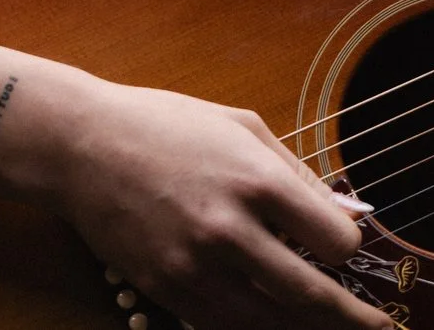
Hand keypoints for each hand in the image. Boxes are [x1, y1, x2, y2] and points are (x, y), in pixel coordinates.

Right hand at [9, 70, 391, 329]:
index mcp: (255, 179)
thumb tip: (345, 214)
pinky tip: (273, 326)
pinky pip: (222, 327)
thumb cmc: (165, 124)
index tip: (343, 248)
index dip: (347, 248)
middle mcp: (229, 228)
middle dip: (353, 318)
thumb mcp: (241, 125)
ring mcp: (194, 266)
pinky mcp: (165, 288)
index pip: (333, 241)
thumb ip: (297, 172)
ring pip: (268, 323)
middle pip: (310, 295)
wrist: (80, 145)